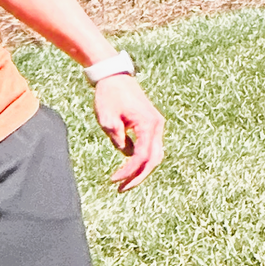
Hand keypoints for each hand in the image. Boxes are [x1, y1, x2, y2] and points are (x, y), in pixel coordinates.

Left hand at [94, 74, 165, 191]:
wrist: (114, 76)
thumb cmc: (109, 94)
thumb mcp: (107, 118)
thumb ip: (117, 139)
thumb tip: (126, 154)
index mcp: (148, 124)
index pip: (141, 156)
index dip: (128, 171)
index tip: (114, 179)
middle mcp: (157, 125)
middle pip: (154, 159)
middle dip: (139, 176)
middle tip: (122, 189)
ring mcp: (156, 124)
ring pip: (154, 154)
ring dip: (141, 169)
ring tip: (124, 181)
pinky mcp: (150, 124)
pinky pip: (150, 146)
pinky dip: (140, 158)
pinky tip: (127, 165)